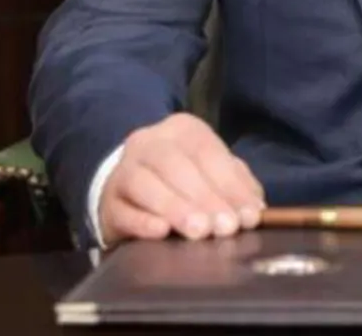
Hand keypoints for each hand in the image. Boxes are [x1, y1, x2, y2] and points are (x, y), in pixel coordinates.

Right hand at [97, 113, 264, 243]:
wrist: (129, 188)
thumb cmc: (182, 181)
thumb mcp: (213, 174)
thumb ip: (236, 186)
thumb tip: (253, 209)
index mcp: (182, 130)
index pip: (207, 152)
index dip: (230, 185)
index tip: (248, 217)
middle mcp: (149, 143)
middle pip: (176, 165)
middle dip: (205, 198)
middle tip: (225, 227)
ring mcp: (124, 171)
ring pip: (146, 183)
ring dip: (175, 208)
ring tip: (198, 231)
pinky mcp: (108, 202)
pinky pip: (123, 210)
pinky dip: (143, 221)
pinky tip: (161, 232)